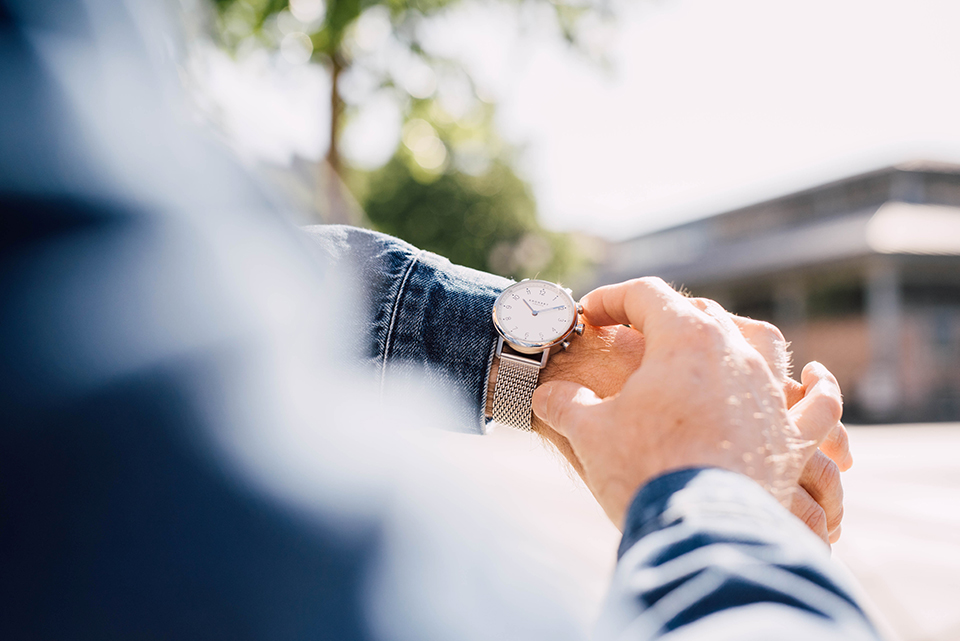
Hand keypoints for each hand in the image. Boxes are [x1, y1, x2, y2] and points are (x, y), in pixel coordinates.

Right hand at [531, 278, 842, 528]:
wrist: (699, 528)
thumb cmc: (642, 470)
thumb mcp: (588, 431)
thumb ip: (563, 403)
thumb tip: (543, 395)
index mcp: (685, 339)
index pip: (645, 294)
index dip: (611, 299)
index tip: (588, 315)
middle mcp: (736, 354)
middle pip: (701, 312)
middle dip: (664, 315)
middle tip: (633, 335)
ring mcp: (770, 394)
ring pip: (763, 341)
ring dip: (737, 334)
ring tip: (718, 339)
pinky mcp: (792, 436)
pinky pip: (818, 404)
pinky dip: (818, 388)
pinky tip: (814, 378)